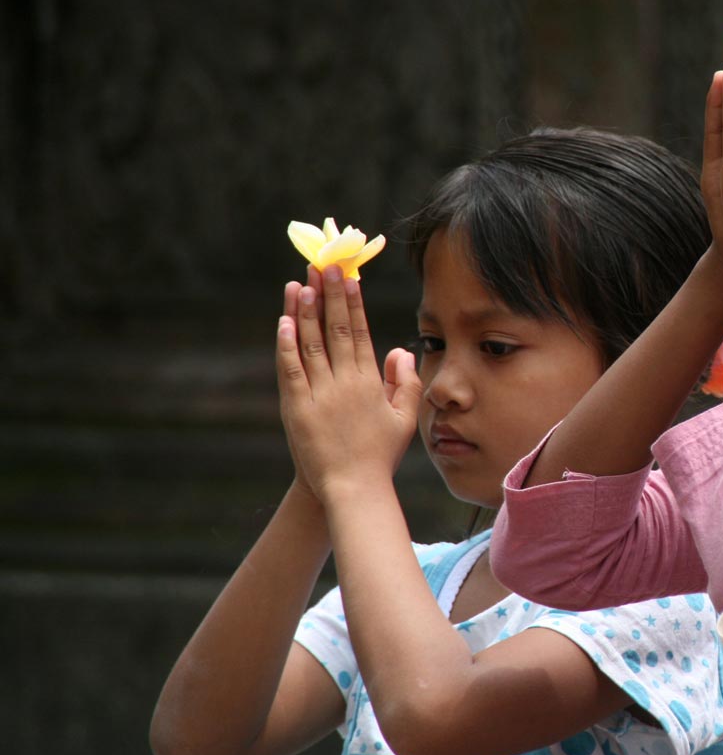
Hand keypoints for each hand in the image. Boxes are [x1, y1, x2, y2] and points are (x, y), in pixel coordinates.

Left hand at [275, 264, 422, 501]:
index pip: (359, 332)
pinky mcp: (297, 408)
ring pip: (310, 344)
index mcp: (369, 382)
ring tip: (302, 283)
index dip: (352, 302)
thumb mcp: (404, 419)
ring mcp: (319, 394)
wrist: (352, 489)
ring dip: (305, 311)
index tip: (347, 277)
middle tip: (323, 265)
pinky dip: (286, 345)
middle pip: (334, 329)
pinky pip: (291, 370)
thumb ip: (406, 382)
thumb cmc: (380, 455)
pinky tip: (284, 321)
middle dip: (328, 294)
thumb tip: (401, 350)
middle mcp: (344, 382)